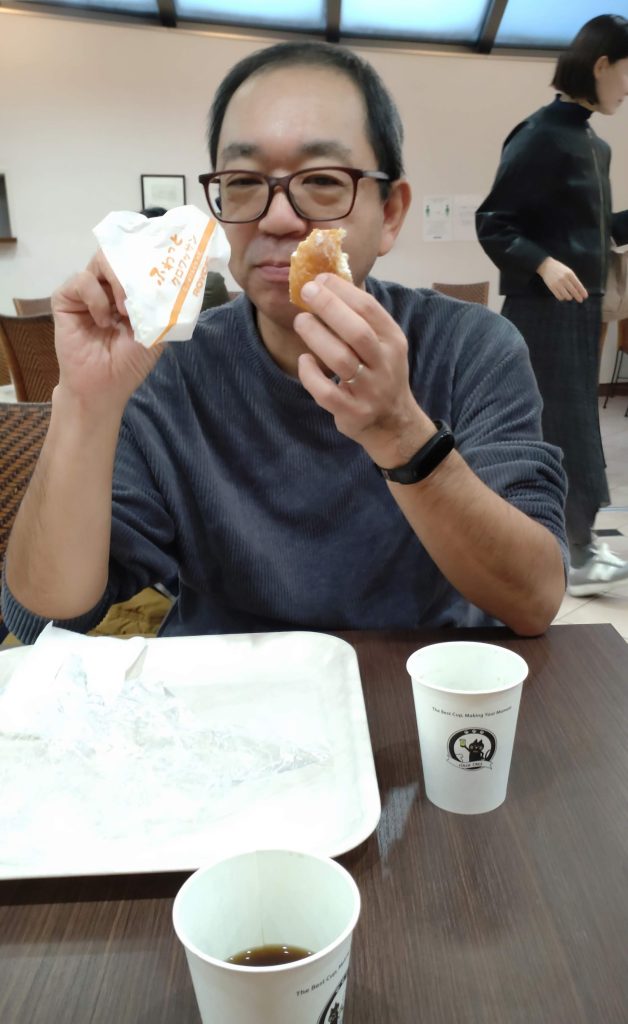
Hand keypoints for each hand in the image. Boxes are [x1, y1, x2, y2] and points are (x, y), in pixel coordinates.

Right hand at [51, 250, 163, 413]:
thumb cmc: (129, 364)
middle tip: (141, 291)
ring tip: (125, 311)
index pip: (138, 262)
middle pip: (119, 254)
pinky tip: (102, 320)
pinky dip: (95, 298)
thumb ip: (160, 305)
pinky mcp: (66, 299)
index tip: (162, 266)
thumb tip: (169, 279)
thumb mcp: (156, 332)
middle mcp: (108, 287)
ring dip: (118, 282)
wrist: (102, 387)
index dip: (149, 259)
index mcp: (130, 293)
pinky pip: (81, 281)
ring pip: (101, 261)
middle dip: (134, 268)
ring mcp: (87, 292)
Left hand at [294, 274, 432, 466]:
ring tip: (301, 321)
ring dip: (316, 336)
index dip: (343, 291)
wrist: (392, 423)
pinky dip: (311, 374)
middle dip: (329, 307)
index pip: (369, 309)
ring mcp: (370, 390)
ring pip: (341, 360)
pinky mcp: (353, 412)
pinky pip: (326, 392)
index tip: (320, 279)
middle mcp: (385, 364)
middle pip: (357, 331)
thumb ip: (362, 319)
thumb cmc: (379, 373)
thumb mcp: (383, 344)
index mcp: (393, 341)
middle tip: (307, 292)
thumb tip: (329, 282)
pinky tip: (305, 361)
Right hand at [537, 257, 587, 301]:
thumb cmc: (560, 269)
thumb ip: (573, 279)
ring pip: (566, 295)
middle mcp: (564, 279)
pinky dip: (562, 298)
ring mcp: (557, 284)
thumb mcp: (568, 271)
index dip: (582, 291)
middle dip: (578, 297)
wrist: (547, 266)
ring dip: (569, 297)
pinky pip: (559, 296)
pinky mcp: (552, 287)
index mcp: (570, 274)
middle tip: (580, 300)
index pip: (578, 285)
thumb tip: (579, 290)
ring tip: (570, 297)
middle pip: (573, 291)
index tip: (585, 296)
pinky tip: (563, 296)